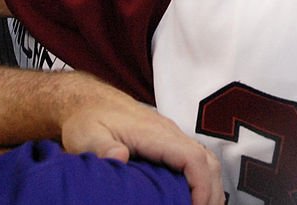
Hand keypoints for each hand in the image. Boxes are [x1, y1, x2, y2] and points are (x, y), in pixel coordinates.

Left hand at [60, 84, 223, 204]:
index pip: (192, 157)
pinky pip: (196, 159)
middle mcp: (169, 133)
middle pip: (207, 160)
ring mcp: (171, 136)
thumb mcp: (86, 135)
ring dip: (210, 186)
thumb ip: (101, 147)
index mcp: (154, 133)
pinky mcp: (168, 142)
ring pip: (206, 159)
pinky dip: (202, 179)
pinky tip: (194, 197)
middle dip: (211, 191)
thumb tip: (119, 157)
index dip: (200, 185)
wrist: (89, 101)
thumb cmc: (88, 119)